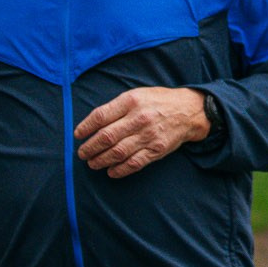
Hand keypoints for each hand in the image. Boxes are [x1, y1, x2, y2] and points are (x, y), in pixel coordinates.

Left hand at [75, 87, 209, 177]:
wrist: (189, 111)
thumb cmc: (158, 102)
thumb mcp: (137, 95)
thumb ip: (116, 107)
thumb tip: (93, 124)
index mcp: (131, 101)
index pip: (101, 116)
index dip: (86, 127)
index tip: (78, 135)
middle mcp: (139, 118)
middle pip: (107, 137)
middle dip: (90, 148)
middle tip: (82, 153)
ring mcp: (148, 135)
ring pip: (118, 152)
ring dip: (101, 160)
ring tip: (93, 163)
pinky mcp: (157, 150)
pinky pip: (134, 163)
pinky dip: (120, 170)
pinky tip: (111, 171)